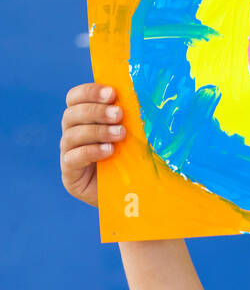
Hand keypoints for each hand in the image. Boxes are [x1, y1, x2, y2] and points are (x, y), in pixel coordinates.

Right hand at [60, 83, 125, 207]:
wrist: (129, 198)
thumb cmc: (132, 163)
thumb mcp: (131, 138)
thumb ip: (128, 119)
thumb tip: (141, 97)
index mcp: (83, 119)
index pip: (75, 98)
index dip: (90, 92)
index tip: (112, 93)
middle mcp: (72, 133)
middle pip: (72, 114)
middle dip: (97, 111)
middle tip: (119, 114)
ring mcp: (68, 153)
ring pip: (72, 134)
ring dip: (97, 131)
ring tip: (120, 134)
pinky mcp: (70, 174)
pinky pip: (73, 158)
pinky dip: (91, 151)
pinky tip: (109, 151)